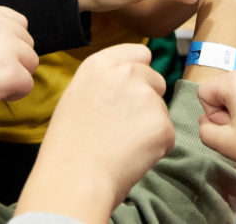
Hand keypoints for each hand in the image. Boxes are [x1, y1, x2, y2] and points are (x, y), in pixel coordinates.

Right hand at [20, 45, 173, 219]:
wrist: (73, 182)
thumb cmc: (68, 147)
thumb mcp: (76, 97)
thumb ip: (104, 81)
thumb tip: (128, 77)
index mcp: (100, 63)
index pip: (140, 52)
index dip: (138, 72)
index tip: (130, 91)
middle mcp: (126, 73)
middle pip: (155, 79)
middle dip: (147, 100)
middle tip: (122, 127)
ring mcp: (146, 97)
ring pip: (161, 108)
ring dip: (150, 125)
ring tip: (121, 145)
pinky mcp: (162, 124)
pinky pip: (167, 134)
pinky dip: (156, 147)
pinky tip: (131, 157)